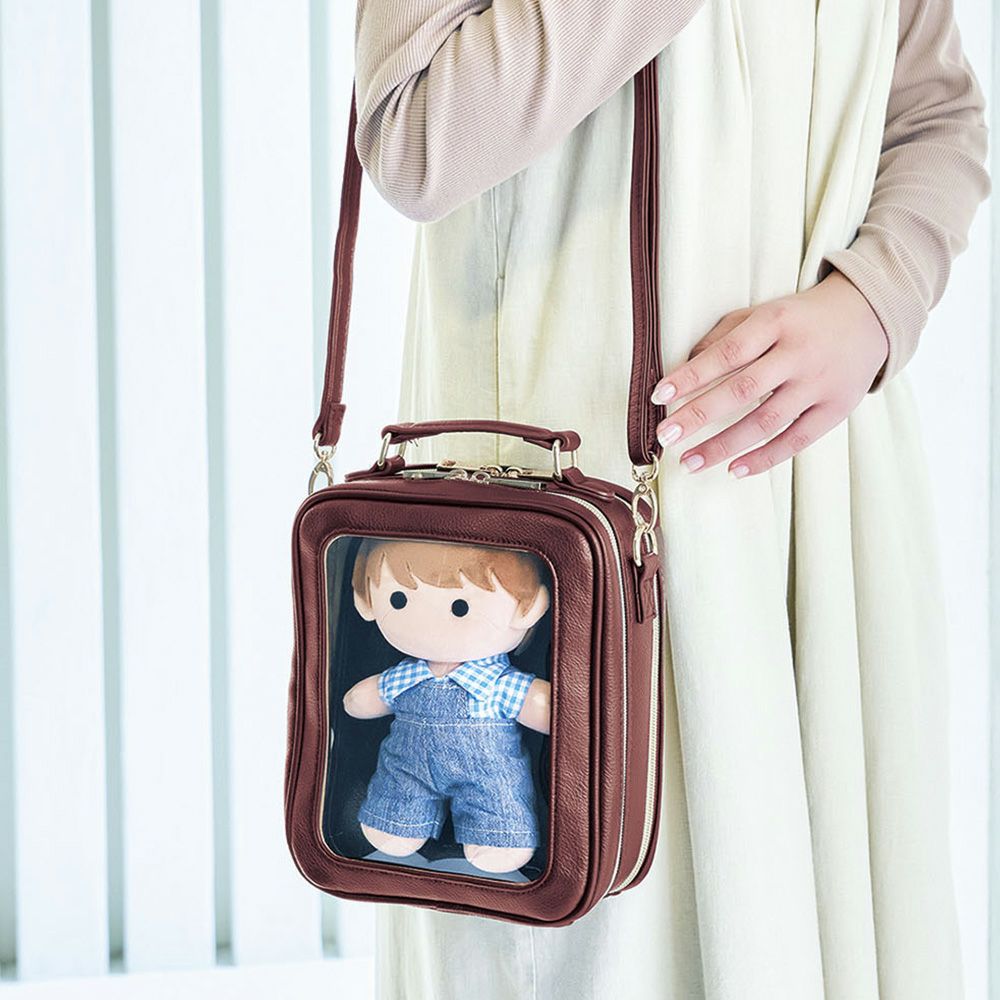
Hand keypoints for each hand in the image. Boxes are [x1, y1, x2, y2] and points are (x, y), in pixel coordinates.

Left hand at [650, 270, 889, 477]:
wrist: (870, 316)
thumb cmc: (800, 318)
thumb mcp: (763, 313)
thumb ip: (724, 335)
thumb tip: (685, 365)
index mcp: (776, 322)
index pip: (727, 352)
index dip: (692, 375)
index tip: (659, 395)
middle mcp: (799, 353)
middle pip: (742, 389)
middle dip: (699, 415)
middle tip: (666, 436)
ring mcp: (819, 384)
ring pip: (766, 421)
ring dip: (724, 445)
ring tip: (689, 462)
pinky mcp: (836, 409)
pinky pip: (796, 440)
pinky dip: (764, 459)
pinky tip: (733, 470)